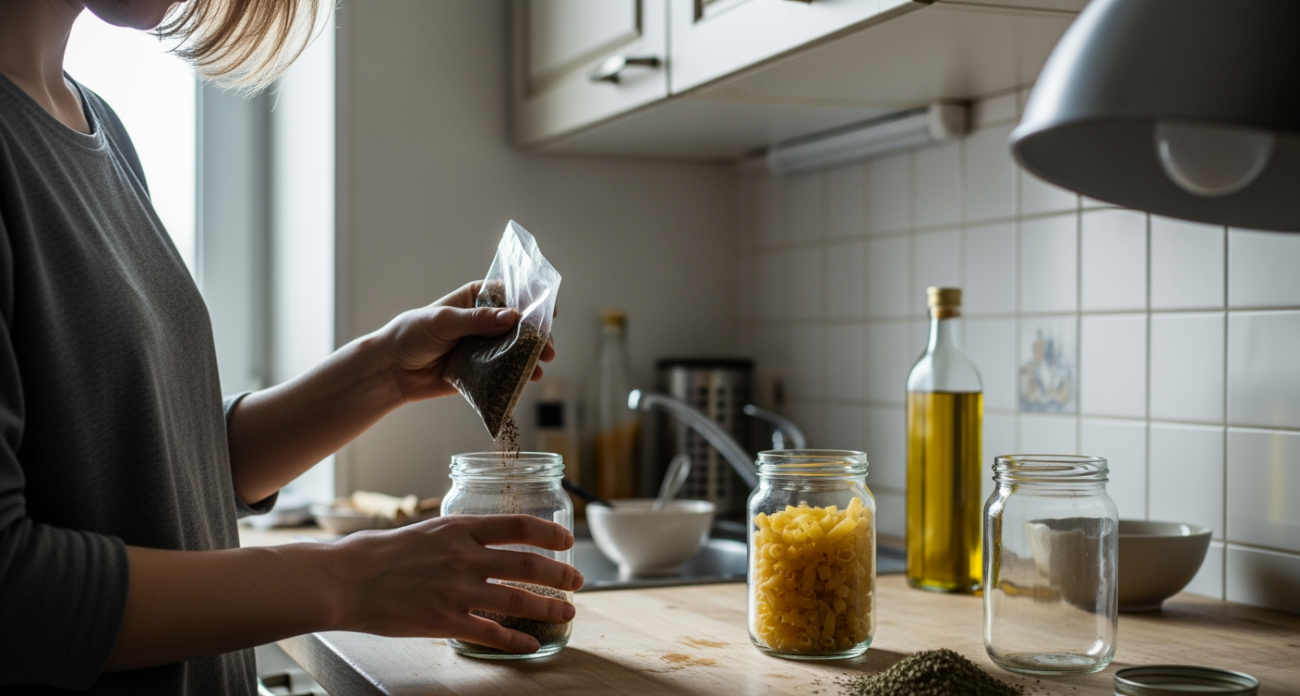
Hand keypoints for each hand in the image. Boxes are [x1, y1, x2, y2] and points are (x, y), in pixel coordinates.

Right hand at [331, 515, 582, 652]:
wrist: (344, 580)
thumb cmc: (377, 554)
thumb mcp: (424, 530)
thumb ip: (456, 535)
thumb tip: (481, 539)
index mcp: (459, 528)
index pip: (519, 525)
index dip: (549, 533)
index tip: (566, 539)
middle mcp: (464, 557)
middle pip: (528, 564)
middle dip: (560, 574)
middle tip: (577, 581)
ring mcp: (456, 590)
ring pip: (517, 600)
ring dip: (549, 608)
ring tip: (568, 613)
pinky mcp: (444, 621)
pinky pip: (491, 633)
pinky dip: (516, 641)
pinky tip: (530, 644)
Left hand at [381, 282, 555, 401]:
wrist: (391, 371)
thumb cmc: (411, 336)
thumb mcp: (443, 322)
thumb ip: (476, 320)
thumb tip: (512, 317)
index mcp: (474, 300)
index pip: (510, 294)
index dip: (532, 301)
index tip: (550, 312)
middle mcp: (483, 322)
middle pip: (519, 325)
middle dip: (536, 336)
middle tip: (547, 349)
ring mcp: (484, 347)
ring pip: (515, 350)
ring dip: (530, 357)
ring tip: (539, 367)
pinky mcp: (482, 372)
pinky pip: (504, 372)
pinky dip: (517, 375)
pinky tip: (527, 380)